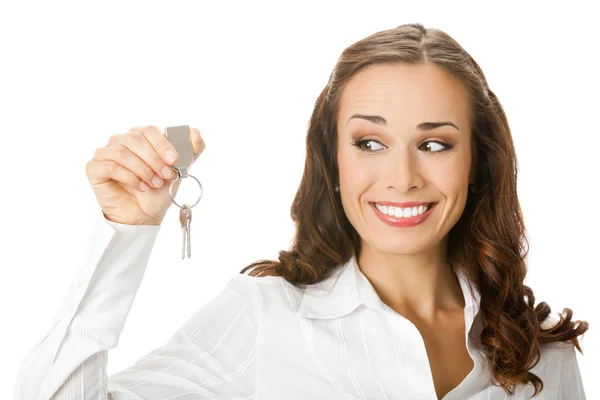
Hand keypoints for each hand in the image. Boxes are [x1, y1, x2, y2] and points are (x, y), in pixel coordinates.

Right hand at [85, 125, 205, 225]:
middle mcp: (121, 141)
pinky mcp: (95, 168)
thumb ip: (190, 150)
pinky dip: (129, 177)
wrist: (143, 215)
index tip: (175, 160)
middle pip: (135, 138)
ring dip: (143, 170)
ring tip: (154, 184)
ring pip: (123, 152)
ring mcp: (105, 153)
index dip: (163, 144)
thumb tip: (197, 132)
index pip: (149, 130)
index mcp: (140, 137)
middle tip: (166, 175)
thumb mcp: (179, 170)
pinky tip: (140, 187)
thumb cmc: (158, 190)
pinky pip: (111, 166)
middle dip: (154, 159)